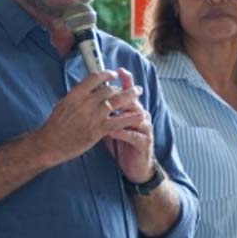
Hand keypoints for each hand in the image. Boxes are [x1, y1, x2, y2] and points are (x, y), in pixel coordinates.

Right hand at [35, 71, 139, 164]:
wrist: (50, 144)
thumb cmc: (54, 125)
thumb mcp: (62, 104)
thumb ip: (76, 96)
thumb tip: (87, 88)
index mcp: (75, 94)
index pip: (95, 77)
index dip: (107, 74)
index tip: (113, 74)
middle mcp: (85, 103)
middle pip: (109, 89)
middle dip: (122, 87)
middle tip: (130, 87)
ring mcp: (93, 116)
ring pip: (117, 101)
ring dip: (130, 95)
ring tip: (138, 92)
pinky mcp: (98, 130)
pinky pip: (119, 121)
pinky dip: (131, 117)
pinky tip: (140, 115)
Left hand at [103, 68, 154, 182]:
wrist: (136, 167)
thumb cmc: (122, 145)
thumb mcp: (112, 126)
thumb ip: (105, 112)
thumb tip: (92, 98)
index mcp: (133, 110)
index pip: (129, 92)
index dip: (125, 80)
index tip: (117, 70)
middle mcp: (141, 116)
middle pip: (133, 100)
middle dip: (123, 93)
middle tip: (111, 88)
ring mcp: (144, 129)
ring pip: (135, 116)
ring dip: (121, 113)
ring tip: (108, 112)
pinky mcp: (143, 143)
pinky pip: (132, 135)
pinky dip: (121, 133)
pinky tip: (111, 132)